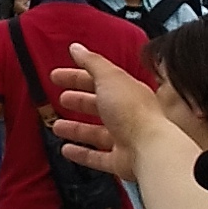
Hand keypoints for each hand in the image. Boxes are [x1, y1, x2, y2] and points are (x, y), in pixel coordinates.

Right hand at [54, 48, 177, 182]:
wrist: (150, 148)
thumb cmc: (134, 112)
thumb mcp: (110, 78)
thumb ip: (91, 62)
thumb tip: (76, 47)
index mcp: (127, 92)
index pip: (99, 80)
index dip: (77, 76)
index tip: (57, 76)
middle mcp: (127, 115)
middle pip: (99, 106)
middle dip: (79, 101)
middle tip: (61, 98)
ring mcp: (124, 139)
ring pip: (96, 133)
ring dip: (76, 129)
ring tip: (58, 126)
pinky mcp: (120, 161)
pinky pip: (97, 157)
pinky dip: (81, 153)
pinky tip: (67, 150)